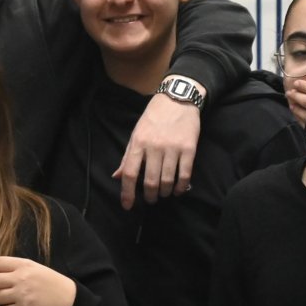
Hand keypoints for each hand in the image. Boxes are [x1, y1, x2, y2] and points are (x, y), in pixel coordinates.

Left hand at [115, 90, 200, 208]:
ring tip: (164, 194)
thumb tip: (117, 177)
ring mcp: (173, 148)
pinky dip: (181, 187)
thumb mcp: (136, 133)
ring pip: (167, 180)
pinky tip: (178, 190)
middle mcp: (154, 146)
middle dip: (150, 196)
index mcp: (138, 143)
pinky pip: (185, 174)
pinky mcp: (189, 149)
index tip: (128, 206)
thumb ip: (127, 157)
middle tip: (151, 199)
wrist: (178, 99)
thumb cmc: (154, 117)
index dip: (127, 193)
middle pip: (149, 181)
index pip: (129, 173)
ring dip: (165, 192)